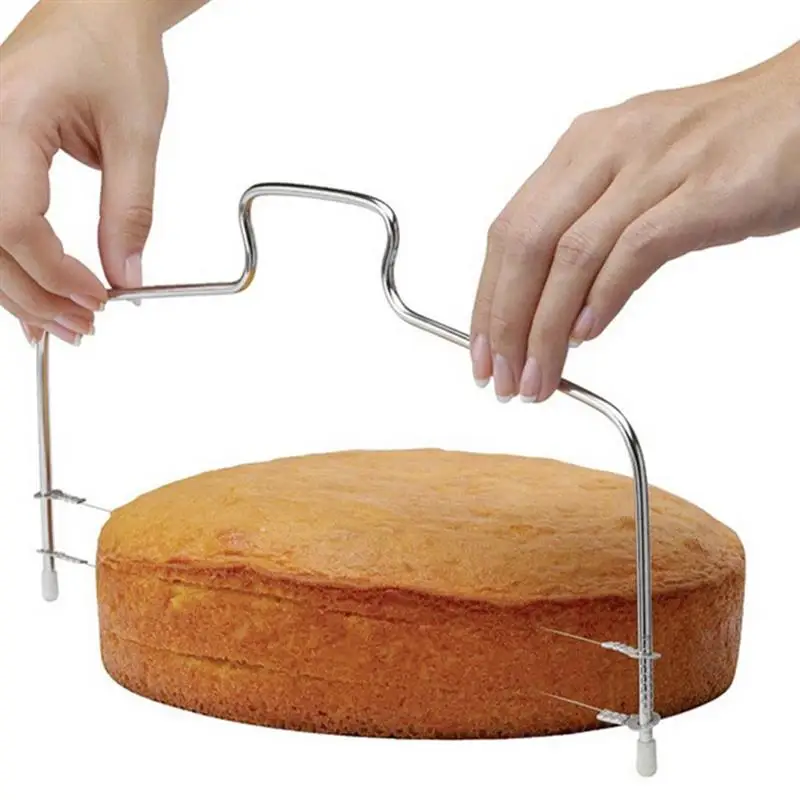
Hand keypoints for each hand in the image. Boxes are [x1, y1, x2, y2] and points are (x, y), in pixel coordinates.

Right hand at [0, 1, 169, 344]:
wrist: (99, 10)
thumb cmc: (114, 50)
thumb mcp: (136, 135)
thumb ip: (130, 212)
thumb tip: (126, 276)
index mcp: (10, 116)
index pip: (15, 222)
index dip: (55, 274)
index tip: (97, 300)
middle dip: (33, 295)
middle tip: (79, 328)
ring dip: (19, 290)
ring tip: (60, 325)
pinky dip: (12, 264)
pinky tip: (31, 297)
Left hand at [470, 43, 799, 401]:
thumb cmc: (722, 147)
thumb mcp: (633, 176)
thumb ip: (588, 227)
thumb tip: (555, 308)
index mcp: (582, 147)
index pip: (509, 232)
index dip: (487, 299)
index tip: (483, 351)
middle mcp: (608, 149)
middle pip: (526, 244)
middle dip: (505, 322)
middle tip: (503, 378)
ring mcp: (656, 166)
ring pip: (571, 255)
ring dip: (546, 327)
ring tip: (540, 376)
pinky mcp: (704, 190)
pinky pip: (635, 249)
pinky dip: (603, 296)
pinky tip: (587, 335)